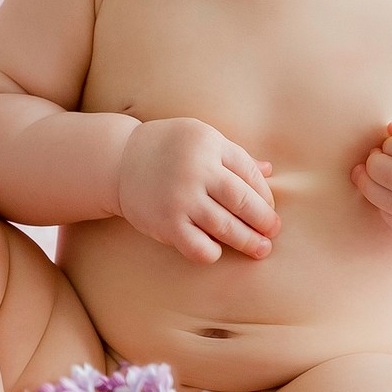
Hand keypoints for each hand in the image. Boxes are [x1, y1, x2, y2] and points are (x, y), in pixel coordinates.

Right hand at [116, 118, 278, 262]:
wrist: (118, 162)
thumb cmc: (167, 149)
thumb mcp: (201, 139)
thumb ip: (234, 156)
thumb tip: (270, 171)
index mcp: (208, 144)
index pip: (248, 173)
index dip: (264, 195)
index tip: (269, 208)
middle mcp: (195, 170)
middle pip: (242, 201)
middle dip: (263, 220)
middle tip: (273, 232)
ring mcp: (180, 198)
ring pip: (225, 226)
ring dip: (247, 241)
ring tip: (260, 249)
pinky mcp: (166, 223)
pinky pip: (199, 246)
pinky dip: (213, 252)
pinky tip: (217, 250)